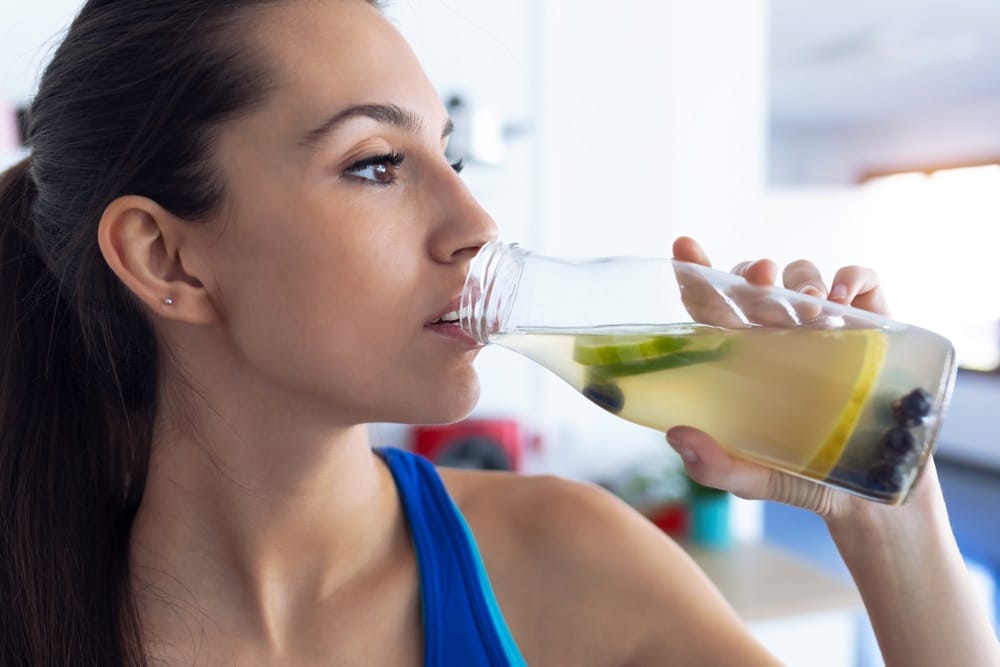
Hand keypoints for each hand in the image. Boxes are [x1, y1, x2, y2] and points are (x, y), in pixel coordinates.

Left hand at [665, 236, 894, 517]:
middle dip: (752, 270)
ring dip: (800, 278)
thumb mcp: (756, 479)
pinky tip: (844, 299)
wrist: (879, 497)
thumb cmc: (806, 479)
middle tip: (759, 281)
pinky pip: (862, 282)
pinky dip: (853, 278)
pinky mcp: (873, 326)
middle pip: (755, 280)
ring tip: (809, 308)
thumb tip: (677, 436)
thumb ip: (717, 466)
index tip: (683, 246)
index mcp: (742, 356)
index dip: (696, 272)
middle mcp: (779, 333)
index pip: (712, 305)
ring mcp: (826, 326)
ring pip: (802, 274)